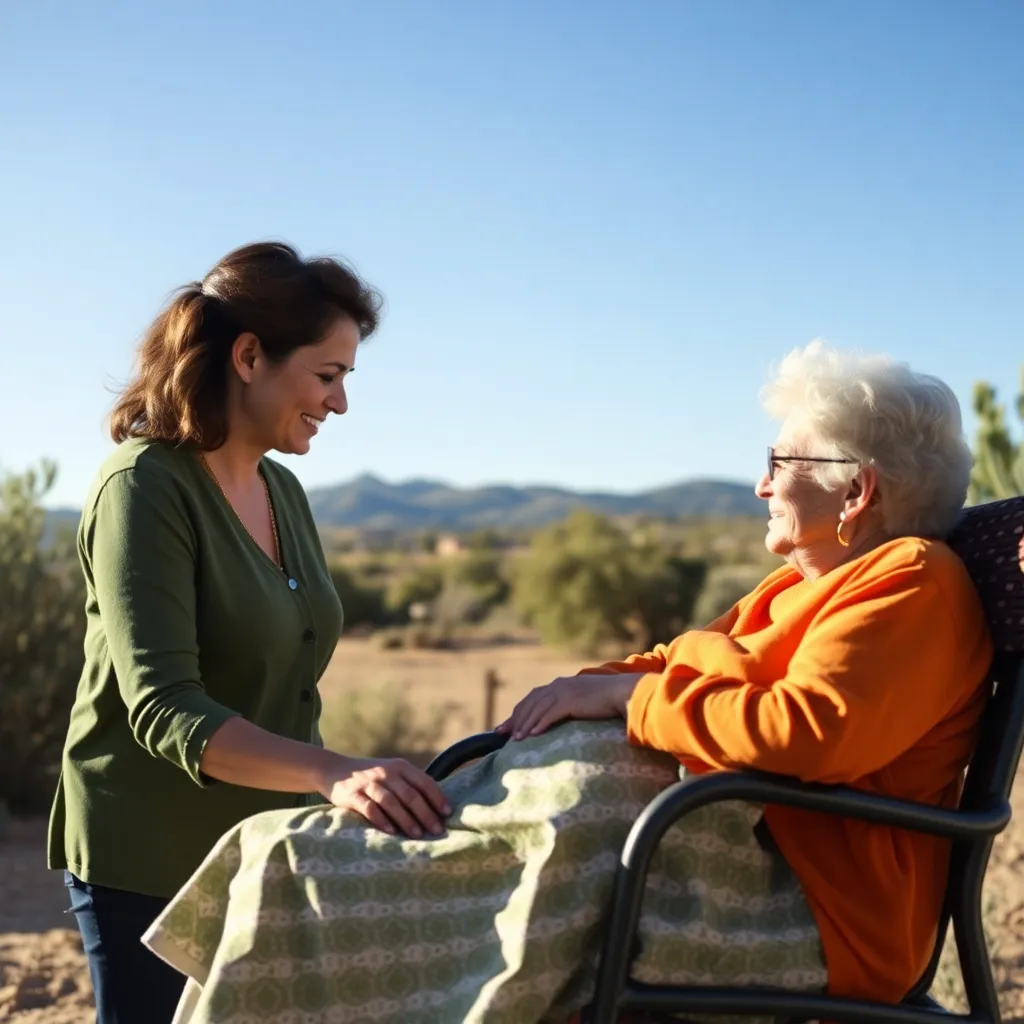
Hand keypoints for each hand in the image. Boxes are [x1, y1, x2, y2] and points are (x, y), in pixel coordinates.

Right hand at [317, 754, 450, 837]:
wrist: (335, 769)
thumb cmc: (372, 777)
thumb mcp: (393, 773)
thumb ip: (411, 785)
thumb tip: (437, 807)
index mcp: (400, 767)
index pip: (424, 781)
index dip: (437, 797)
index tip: (447, 813)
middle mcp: (386, 772)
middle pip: (410, 794)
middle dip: (425, 813)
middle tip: (437, 830)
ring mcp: (369, 783)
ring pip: (391, 801)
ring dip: (406, 819)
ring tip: (417, 834)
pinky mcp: (353, 795)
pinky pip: (369, 807)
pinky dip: (381, 820)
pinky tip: (391, 831)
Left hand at [495, 673, 641, 739]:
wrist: (623, 693)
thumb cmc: (606, 700)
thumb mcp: (583, 702)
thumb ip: (570, 706)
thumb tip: (561, 720)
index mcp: (560, 685)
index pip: (532, 698)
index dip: (518, 712)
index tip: (507, 726)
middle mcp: (558, 685)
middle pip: (530, 703)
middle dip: (515, 719)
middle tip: (502, 734)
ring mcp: (564, 691)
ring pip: (537, 709)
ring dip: (524, 725)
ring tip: (516, 740)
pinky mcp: (571, 700)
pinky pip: (550, 714)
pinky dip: (539, 724)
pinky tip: (532, 735)